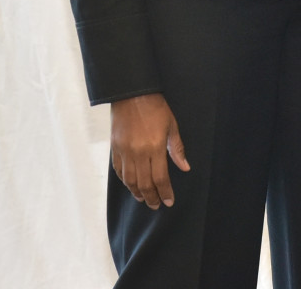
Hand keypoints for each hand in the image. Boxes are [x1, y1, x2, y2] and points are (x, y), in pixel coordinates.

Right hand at [110, 93, 190, 208]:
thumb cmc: (156, 108)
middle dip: (152, 197)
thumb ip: (176, 148)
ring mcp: (124, 152)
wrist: (132, 94)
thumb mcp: (172, 125)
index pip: (160, 178)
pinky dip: (125, 181)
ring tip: (144, 199)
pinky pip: (119, 171)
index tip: (169, 201)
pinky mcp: (115, 149)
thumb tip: (185, 167)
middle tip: (156, 205)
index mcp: (155, 147)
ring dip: (137, 193)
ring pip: (130, 181)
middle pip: (144, 184)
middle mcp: (138, 153)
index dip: (165, 192)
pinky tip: (131, 185)